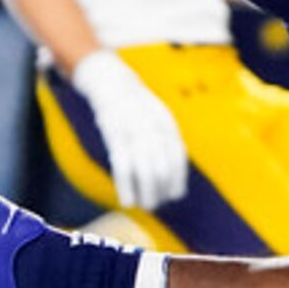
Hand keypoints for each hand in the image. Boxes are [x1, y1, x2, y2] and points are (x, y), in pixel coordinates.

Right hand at [71, 50, 190, 211]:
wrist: (111, 82)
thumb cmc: (137, 104)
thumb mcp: (159, 115)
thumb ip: (168, 139)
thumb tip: (175, 170)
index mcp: (166, 123)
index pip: (177, 157)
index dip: (178, 179)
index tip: (175, 194)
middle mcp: (152, 128)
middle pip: (162, 168)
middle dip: (162, 190)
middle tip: (156, 202)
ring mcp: (133, 132)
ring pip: (144, 171)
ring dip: (147, 193)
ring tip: (145, 205)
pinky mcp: (114, 137)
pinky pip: (122, 167)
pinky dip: (126, 187)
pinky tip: (128, 201)